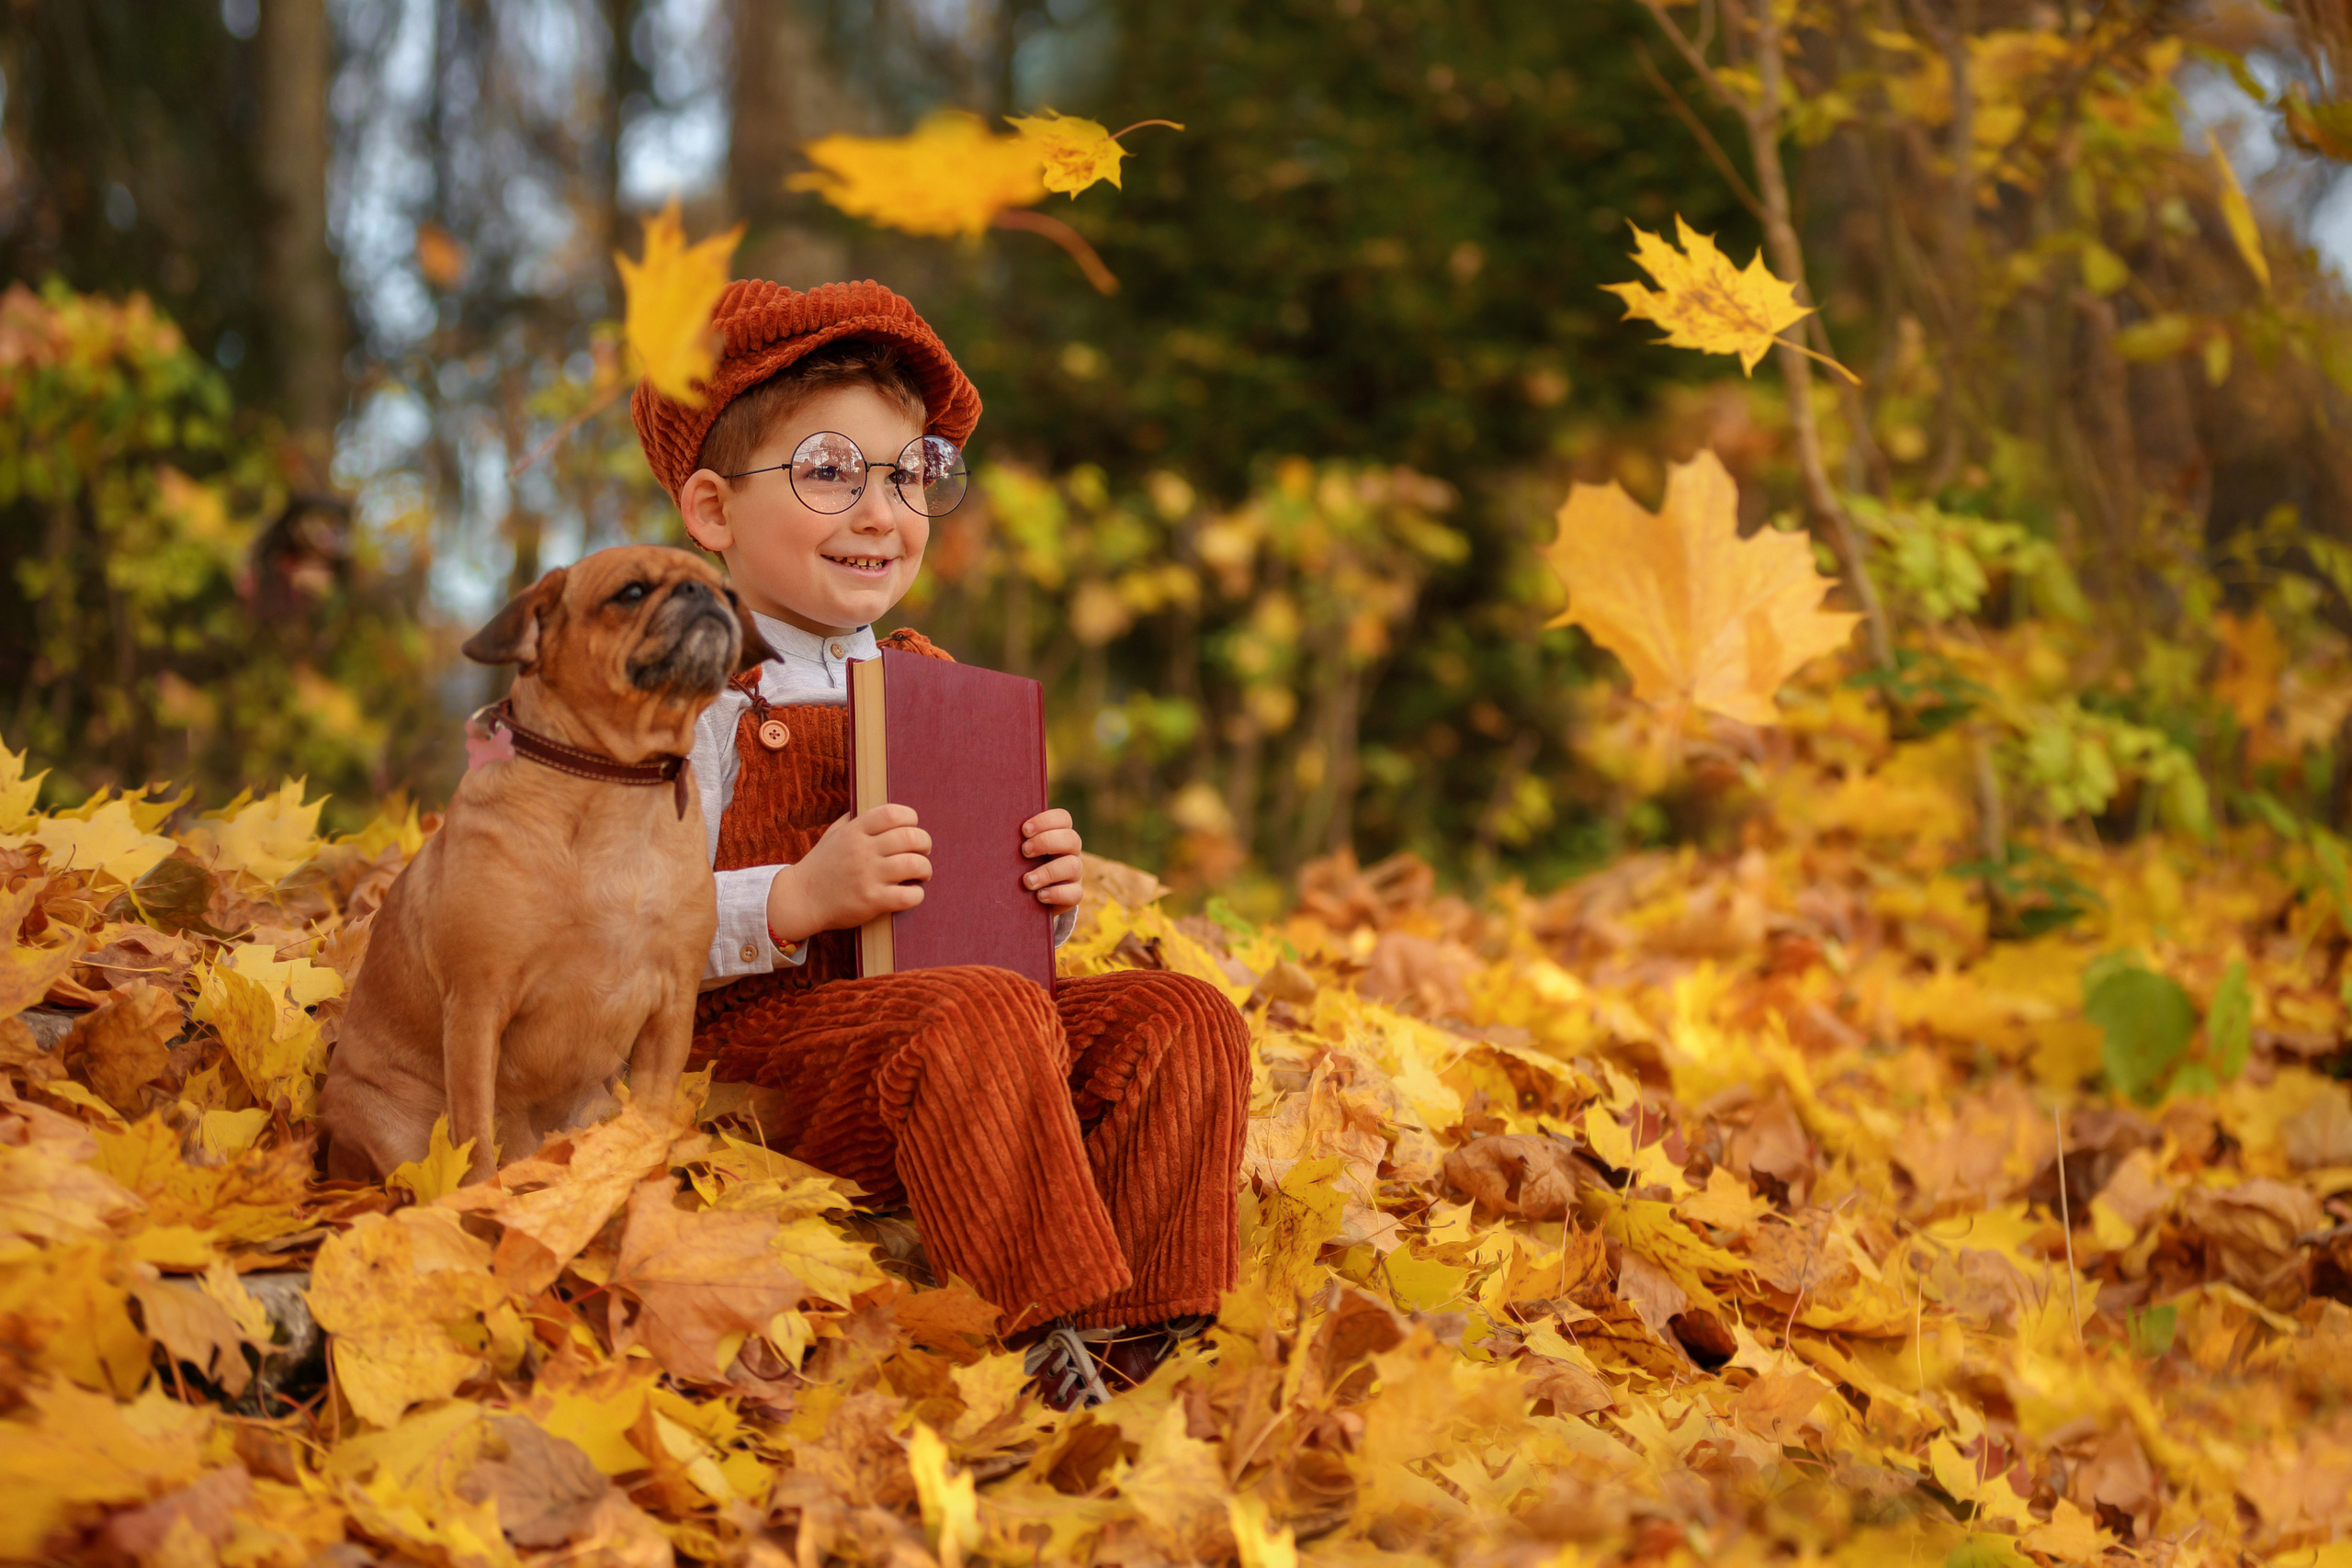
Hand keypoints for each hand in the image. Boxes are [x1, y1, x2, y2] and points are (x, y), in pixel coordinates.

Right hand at [766, 804, 929, 941]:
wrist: (801, 898)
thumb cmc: (822, 865)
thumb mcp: (833, 834)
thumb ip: (855, 820)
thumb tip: (880, 810)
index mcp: (854, 831)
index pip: (892, 813)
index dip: (910, 818)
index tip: (912, 828)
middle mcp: (862, 850)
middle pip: (910, 837)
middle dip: (925, 843)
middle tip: (923, 851)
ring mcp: (867, 876)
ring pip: (914, 864)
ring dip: (925, 869)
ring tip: (922, 873)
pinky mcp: (871, 900)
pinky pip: (908, 895)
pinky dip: (917, 894)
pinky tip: (912, 893)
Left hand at [1020, 808, 1083, 910]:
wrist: (1025, 897)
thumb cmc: (1017, 866)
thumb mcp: (1016, 851)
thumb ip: (1012, 839)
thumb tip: (992, 828)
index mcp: (1058, 835)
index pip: (1063, 818)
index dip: (1046, 821)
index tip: (1024, 830)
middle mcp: (1070, 852)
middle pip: (1072, 839)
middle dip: (1046, 842)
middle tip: (1024, 851)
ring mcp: (1074, 874)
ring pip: (1074, 866)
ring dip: (1048, 872)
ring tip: (1027, 881)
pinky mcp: (1073, 894)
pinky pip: (1075, 893)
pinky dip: (1057, 893)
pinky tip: (1039, 896)